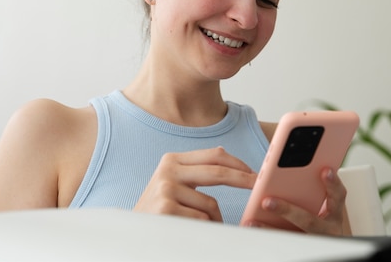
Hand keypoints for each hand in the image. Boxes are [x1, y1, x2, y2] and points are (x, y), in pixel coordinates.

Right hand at [134, 147, 256, 221]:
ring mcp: (166, 189)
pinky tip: (189, 231)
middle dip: (243, 179)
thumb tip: (228, 158)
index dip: (238, 163)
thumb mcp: (173, 184)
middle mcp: (168, 170)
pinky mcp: (166, 209)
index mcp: (172, 160)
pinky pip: (202, 220)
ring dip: (214, 219)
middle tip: (258, 185)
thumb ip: (196, 171)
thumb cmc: (158, 211)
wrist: (133, 234)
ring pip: (211, 204)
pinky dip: (204, 229)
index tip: (253, 172)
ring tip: (201, 226)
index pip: (214, 155)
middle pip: (218, 172)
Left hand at [248, 167, 350, 235]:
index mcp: (334, 212)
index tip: (324, 170)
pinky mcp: (298, 245)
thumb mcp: (323, 200)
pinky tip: (252, 223)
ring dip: (269, 225)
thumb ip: (313, 185)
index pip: (337, 196)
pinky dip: (265, 231)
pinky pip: (280, 239)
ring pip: (291, 233)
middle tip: (267, 201)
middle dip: (287, 210)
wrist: (321, 242)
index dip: (332, 183)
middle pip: (308, 220)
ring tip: (253, 213)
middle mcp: (327, 228)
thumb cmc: (320, 215)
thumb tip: (295, 160)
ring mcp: (313, 239)